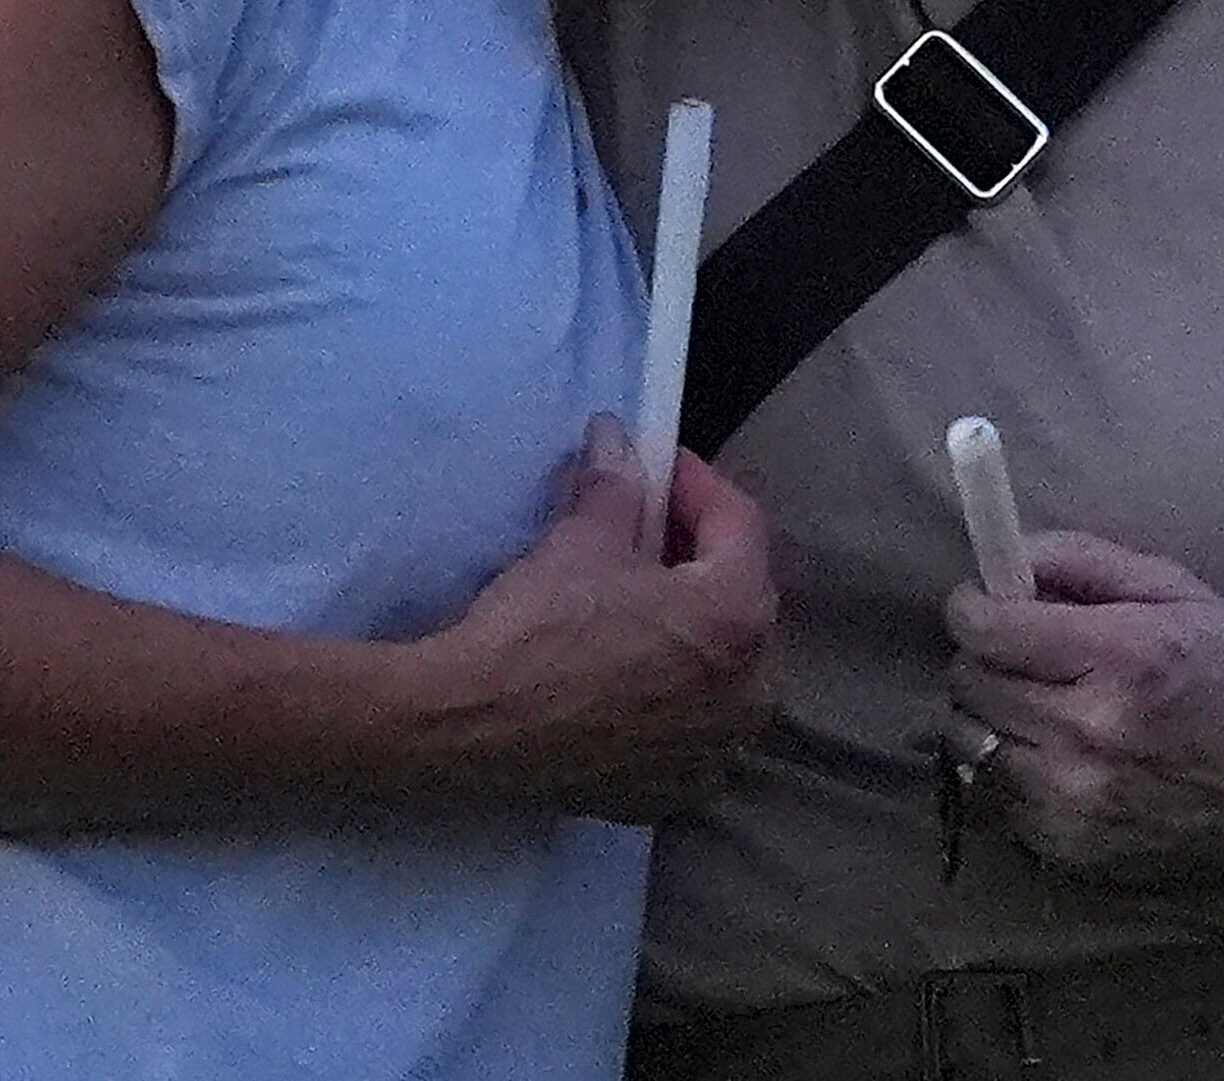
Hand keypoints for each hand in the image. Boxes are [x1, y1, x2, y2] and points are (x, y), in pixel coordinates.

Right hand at [404, 424, 779, 821]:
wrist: (473, 724)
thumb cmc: (537, 626)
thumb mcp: (580, 541)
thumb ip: (616, 486)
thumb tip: (617, 439)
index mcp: (737, 618)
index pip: (741, 526)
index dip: (698, 484)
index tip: (658, 463)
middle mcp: (750, 689)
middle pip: (743, 598)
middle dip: (702, 557)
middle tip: (651, 527)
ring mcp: (717, 746)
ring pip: (727, 667)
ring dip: (696, 627)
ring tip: (642, 599)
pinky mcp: (679, 784)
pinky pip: (695, 722)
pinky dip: (676, 690)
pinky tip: (630, 669)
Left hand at [943, 531, 1223, 879]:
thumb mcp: (1177, 592)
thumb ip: (1083, 561)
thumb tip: (1005, 556)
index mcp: (1119, 657)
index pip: (987, 629)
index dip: (975, 605)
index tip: (987, 603)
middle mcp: (1088, 734)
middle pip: (967, 682)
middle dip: (984, 657)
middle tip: (1020, 655)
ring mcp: (1075, 801)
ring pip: (968, 741)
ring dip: (989, 715)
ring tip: (1034, 706)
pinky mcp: (1069, 849)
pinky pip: (993, 797)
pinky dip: (1009, 770)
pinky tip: (1055, 757)